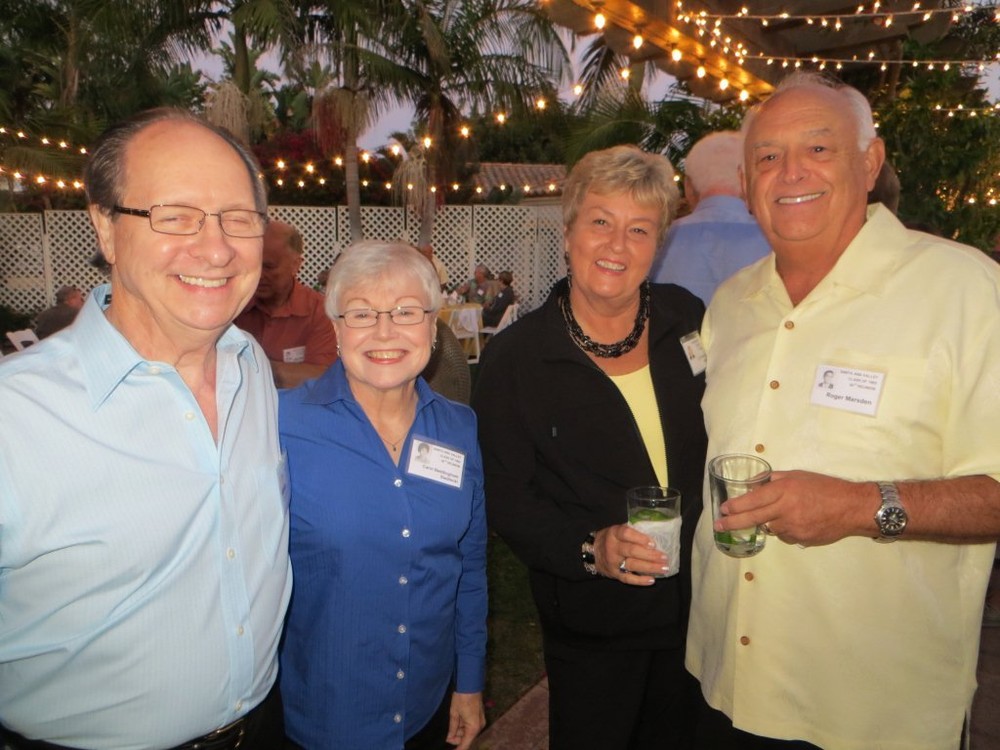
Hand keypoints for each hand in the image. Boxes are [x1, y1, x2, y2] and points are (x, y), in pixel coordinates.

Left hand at [447, 691, 484, 749]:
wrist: (470, 684)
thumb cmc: (461, 698)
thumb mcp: (454, 714)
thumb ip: (452, 728)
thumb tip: (449, 738)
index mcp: (473, 728)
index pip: (465, 745)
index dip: (458, 749)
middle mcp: (479, 727)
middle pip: (467, 739)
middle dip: (457, 738)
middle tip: (447, 735)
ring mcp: (480, 722)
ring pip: (468, 732)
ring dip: (460, 731)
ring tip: (453, 721)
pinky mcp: (480, 717)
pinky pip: (471, 726)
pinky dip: (463, 726)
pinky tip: (458, 720)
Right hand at [594, 524, 668, 584]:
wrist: (592, 553)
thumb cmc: (611, 539)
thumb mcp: (616, 530)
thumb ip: (631, 531)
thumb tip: (655, 532)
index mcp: (614, 533)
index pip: (626, 534)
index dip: (640, 538)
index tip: (653, 543)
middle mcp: (613, 547)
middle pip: (632, 551)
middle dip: (650, 555)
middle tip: (665, 557)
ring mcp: (614, 562)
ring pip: (632, 565)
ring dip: (650, 567)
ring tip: (664, 568)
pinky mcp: (615, 574)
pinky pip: (628, 578)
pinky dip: (640, 580)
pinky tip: (652, 580)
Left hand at [714, 470, 875, 545]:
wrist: (852, 507)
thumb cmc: (825, 487)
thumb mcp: (798, 475)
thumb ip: (773, 480)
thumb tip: (752, 485)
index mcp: (784, 490)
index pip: (753, 500)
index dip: (736, 506)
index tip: (724, 509)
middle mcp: (785, 509)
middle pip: (753, 518)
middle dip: (733, 523)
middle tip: (719, 525)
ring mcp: (793, 527)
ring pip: (770, 528)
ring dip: (769, 522)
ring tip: (787, 513)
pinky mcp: (801, 540)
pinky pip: (785, 536)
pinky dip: (786, 530)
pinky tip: (798, 521)